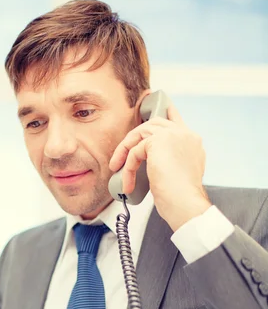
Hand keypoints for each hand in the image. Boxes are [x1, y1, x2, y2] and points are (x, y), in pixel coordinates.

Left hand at [109, 103, 211, 230]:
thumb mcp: (177, 173)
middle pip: (153, 123)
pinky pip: (135, 151)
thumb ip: (169, 159)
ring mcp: (173, 135)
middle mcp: (185, 134)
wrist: (185, 204)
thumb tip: (152, 160)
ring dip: (125, 152)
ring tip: (117, 169)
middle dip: (134, 138)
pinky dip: (128, 167)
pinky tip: (128, 183)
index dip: (164, 113)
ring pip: (141, 134)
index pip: (175, 119)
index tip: (153, 104)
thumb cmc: (181, 198)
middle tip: (120, 157)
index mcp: (192, 141)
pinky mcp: (159, 142)